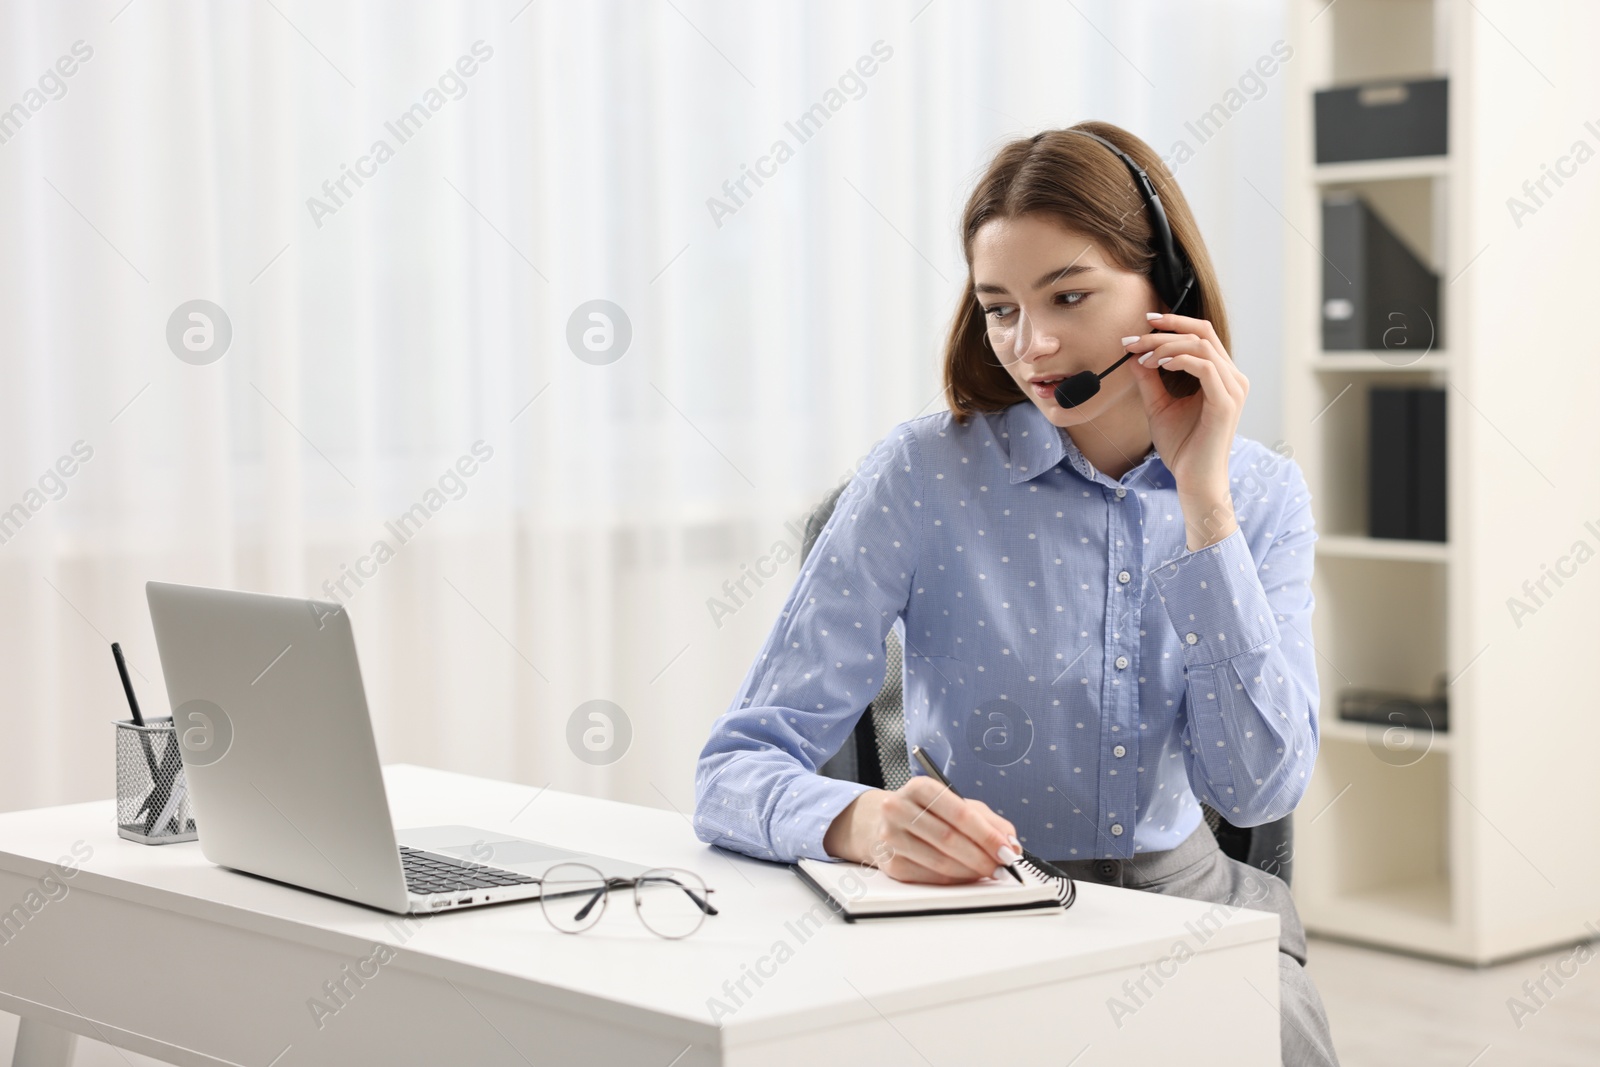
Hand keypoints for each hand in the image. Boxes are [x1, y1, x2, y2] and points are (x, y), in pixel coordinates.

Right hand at [822, 776, 1019, 883]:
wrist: (880, 822)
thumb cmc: (926, 812)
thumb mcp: (957, 804)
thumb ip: (988, 821)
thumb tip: (1011, 843)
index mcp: (919, 787)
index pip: (959, 812)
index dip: (986, 835)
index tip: (1007, 850)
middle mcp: (898, 809)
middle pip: (948, 838)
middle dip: (982, 856)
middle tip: (1003, 867)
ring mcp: (890, 837)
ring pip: (939, 861)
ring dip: (971, 871)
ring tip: (989, 872)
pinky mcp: (890, 863)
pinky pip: (930, 877)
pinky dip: (954, 880)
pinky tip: (967, 876)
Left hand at [1124, 311, 1248, 547]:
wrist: (1194, 479)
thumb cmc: (1182, 447)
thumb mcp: (1159, 405)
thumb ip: (1149, 380)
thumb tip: (1133, 355)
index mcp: (1221, 376)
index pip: (1202, 334)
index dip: (1173, 323)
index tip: (1142, 325)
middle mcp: (1232, 378)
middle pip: (1202, 332)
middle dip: (1164, 331)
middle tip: (1134, 340)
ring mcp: (1232, 389)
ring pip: (1201, 345)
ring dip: (1166, 346)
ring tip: (1141, 358)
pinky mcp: (1226, 402)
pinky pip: (1204, 366)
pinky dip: (1178, 360)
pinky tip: (1157, 366)